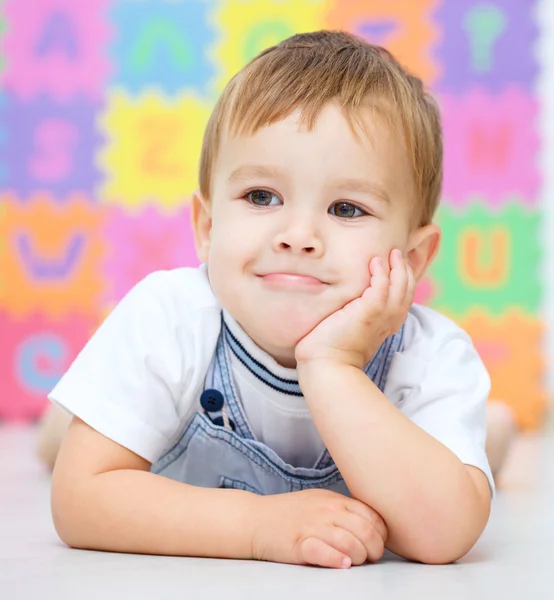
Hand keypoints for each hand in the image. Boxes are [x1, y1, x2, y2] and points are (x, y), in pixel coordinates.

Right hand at [251, 489, 387, 567]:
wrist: (255, 519)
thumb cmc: (290, 514)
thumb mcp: (320, 501)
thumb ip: (344, 510)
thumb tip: (372, 526)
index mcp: (335, 500)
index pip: (372, 515)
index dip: (381, 533)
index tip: (377, 543)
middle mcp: (326, 511)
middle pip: (365, 531)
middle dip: (374, 549)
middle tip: (369, 558)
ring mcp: (312, 526)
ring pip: (349, 542)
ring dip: (358, 557)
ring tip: (353, 562)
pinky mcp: (298, 544)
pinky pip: (323, 551)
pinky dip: (337, 559)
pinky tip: (342, 563)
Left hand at [295, 249, 414, 369]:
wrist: (326, 365)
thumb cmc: (332, 349)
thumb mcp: (352, 328)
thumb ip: (357, 314)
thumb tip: (347, 302)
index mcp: (388, 324)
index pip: (404, 298)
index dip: (404, 280)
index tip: (396, 265)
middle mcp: (389, 320)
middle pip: (408, 289)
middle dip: (405, 269)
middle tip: (396, 253)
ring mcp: (381, 316)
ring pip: (400, 285)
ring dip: (397, 267)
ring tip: (391, 252)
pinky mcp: (369, 312)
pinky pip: (382, 286)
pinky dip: (381, 272)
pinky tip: (375, 262)